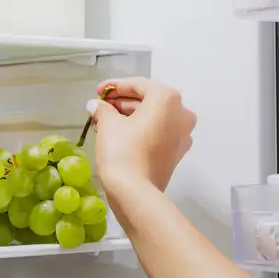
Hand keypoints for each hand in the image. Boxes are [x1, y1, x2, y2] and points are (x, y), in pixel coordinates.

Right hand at [86, 77, 196, 193]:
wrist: (135, 192)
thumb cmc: (122, 151)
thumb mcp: (108, 124)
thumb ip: (102, 109)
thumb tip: (95, 105)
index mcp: (167, 99)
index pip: (139, 85)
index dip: (115, 86)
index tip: (99, 91)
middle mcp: (182, 113)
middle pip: (149, 101)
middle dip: (123, 102)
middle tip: (101, 106)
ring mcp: (183, 134)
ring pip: (154, 118)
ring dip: (131, 116)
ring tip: (106, 120)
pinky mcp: (177, 152)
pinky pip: (159, 133)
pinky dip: (142, 130)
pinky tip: (121, 134)